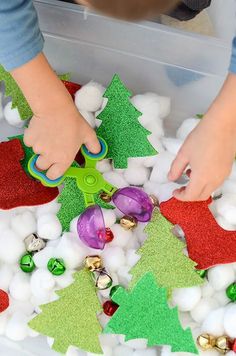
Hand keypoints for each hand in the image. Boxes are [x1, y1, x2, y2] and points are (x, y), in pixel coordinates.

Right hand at [24, 109, 99, 178]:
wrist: (56, 108)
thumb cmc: (73, 122)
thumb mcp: (88, 134)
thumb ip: (94, 146)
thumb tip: (97, 153)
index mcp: (64, 160)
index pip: (53, 176)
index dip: (52, 173)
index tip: (53, 169)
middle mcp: (50, 157)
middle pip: (42, 166)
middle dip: (44, 160)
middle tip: (51, 149)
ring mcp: (38, 148)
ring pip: (36, 153)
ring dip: (40, 147)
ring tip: (49, 135)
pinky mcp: (29, 139)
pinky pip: (29, 142)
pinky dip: (33, 138)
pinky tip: (42, 129)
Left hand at [168, 73, 235, 200]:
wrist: (222, 125)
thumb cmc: (201, 137)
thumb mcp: (183, 153)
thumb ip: (175, 168)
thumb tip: (170, 178)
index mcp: (202, 178)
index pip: (190, 196)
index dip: (181, 196)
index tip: (174, 191)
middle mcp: (214, 180)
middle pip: (201, 196)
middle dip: (189, 195)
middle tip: (180, 188)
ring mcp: (223, 175)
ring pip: (209, 190)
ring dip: (198, 188)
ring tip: (188, 174)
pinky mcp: (227, 169)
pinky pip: (216, 182)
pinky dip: (206, 182)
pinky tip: (200, 169)